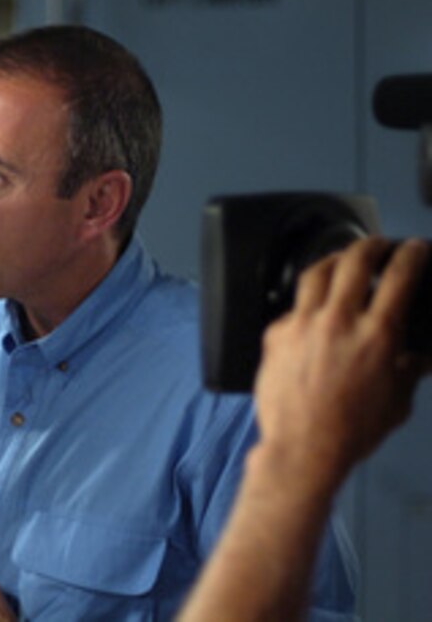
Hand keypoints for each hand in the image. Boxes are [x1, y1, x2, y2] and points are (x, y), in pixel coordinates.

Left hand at [253, 237, 430, 487]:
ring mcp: (302, 324)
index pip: (399, 277)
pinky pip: (292, 307)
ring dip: (333, 260)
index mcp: (377, 334)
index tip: (416, 248)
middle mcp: (338, 320)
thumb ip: (411, 368)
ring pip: (315, 273)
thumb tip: (422, 354)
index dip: (411, 255)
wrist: (302, 447)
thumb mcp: (398, 400)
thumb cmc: (353, 429)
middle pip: (354, 261)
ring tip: (341, 260)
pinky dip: (306, 304)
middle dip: (371, 245)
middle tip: (379, 244)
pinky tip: (311, 310)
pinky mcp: (275, 334)